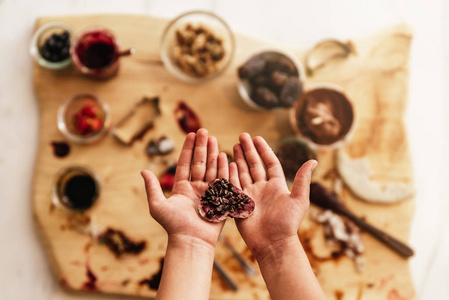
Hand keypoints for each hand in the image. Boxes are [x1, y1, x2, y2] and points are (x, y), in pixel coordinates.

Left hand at [141, 128, 229, 247]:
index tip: (190, 134)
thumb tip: (143, 170)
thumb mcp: (158, 205)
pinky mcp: (220, 198)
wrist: (191, 241)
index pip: (185, 164)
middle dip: (201, 146)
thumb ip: (152, 187)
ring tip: (213, 138)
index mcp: (182, 188)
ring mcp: (208, 192)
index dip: (188, 149)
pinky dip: (222, 167)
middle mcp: (195, 188)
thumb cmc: (173, 226)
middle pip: (199, 163)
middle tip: (203, 131)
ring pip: (211, 168)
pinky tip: (223, 155)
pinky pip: (222, 180)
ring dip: (212, 153)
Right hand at [230, 133, 316, 261]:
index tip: (257, 138)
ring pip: (242, 173)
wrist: (273, 243)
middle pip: (253, 165)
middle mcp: (262, 189)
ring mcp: (249, 196)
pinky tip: (227, 162)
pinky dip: (229, 174)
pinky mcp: (238, 204)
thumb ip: (302, 179)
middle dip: (247, 150)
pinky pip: (233, 185)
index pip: (269, 163)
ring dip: (238, 159)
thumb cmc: (288, 223)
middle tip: (241, 136)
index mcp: (276, 186)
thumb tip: (313, 161)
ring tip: (232, 146)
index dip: (263, 150)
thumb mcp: (299, 199)